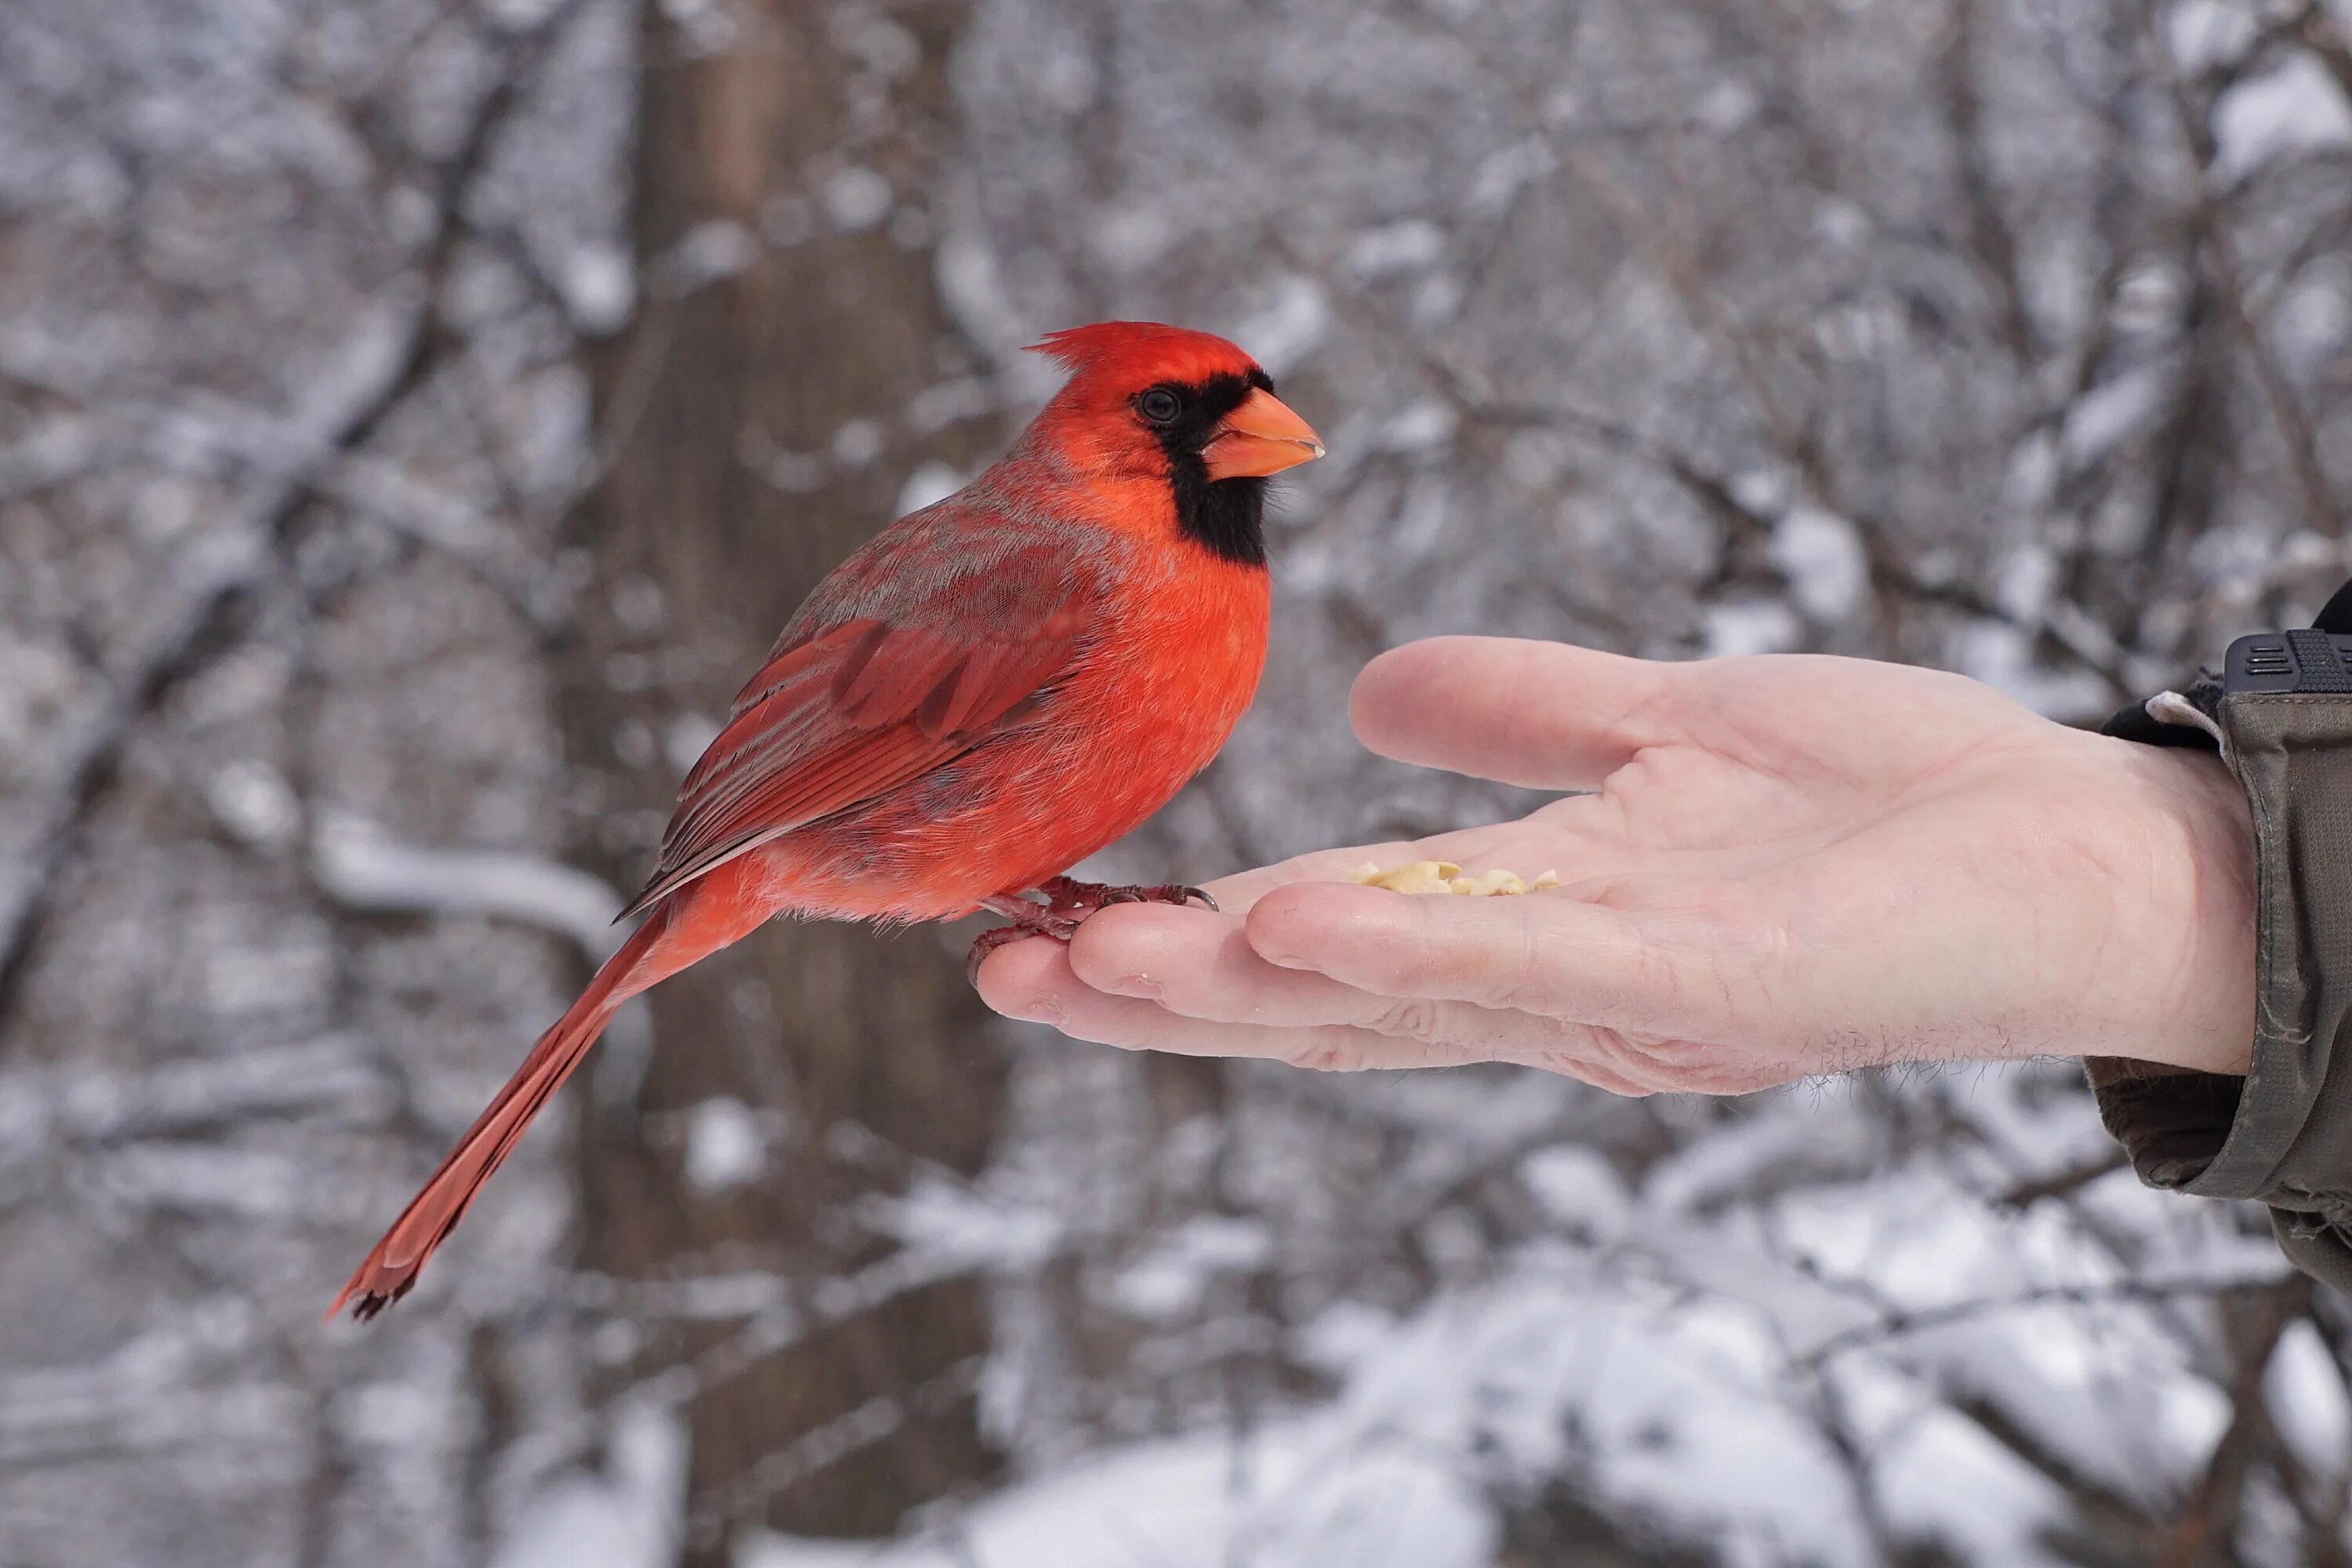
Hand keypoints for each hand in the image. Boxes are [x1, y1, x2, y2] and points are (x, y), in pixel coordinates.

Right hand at [975, 638, 2256, 1092]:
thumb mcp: (1659, 727)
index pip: (1326, 943)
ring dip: (1235, 991)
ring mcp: (1624, 1002)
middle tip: (1004, 964)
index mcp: (1526, 926)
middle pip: (1327, 1003)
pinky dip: (1406, 956)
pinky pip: (1535, 973)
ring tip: (1088, 961)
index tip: (1050, 917)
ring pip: (1398, 1006)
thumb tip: (1363, 691)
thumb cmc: (1880, 801)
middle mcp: (1551, 990)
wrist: (2071, 846)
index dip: (1187, 943)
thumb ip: (1517, 715)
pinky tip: (1291, 923)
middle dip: (1164, 994)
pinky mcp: (1715, 991)